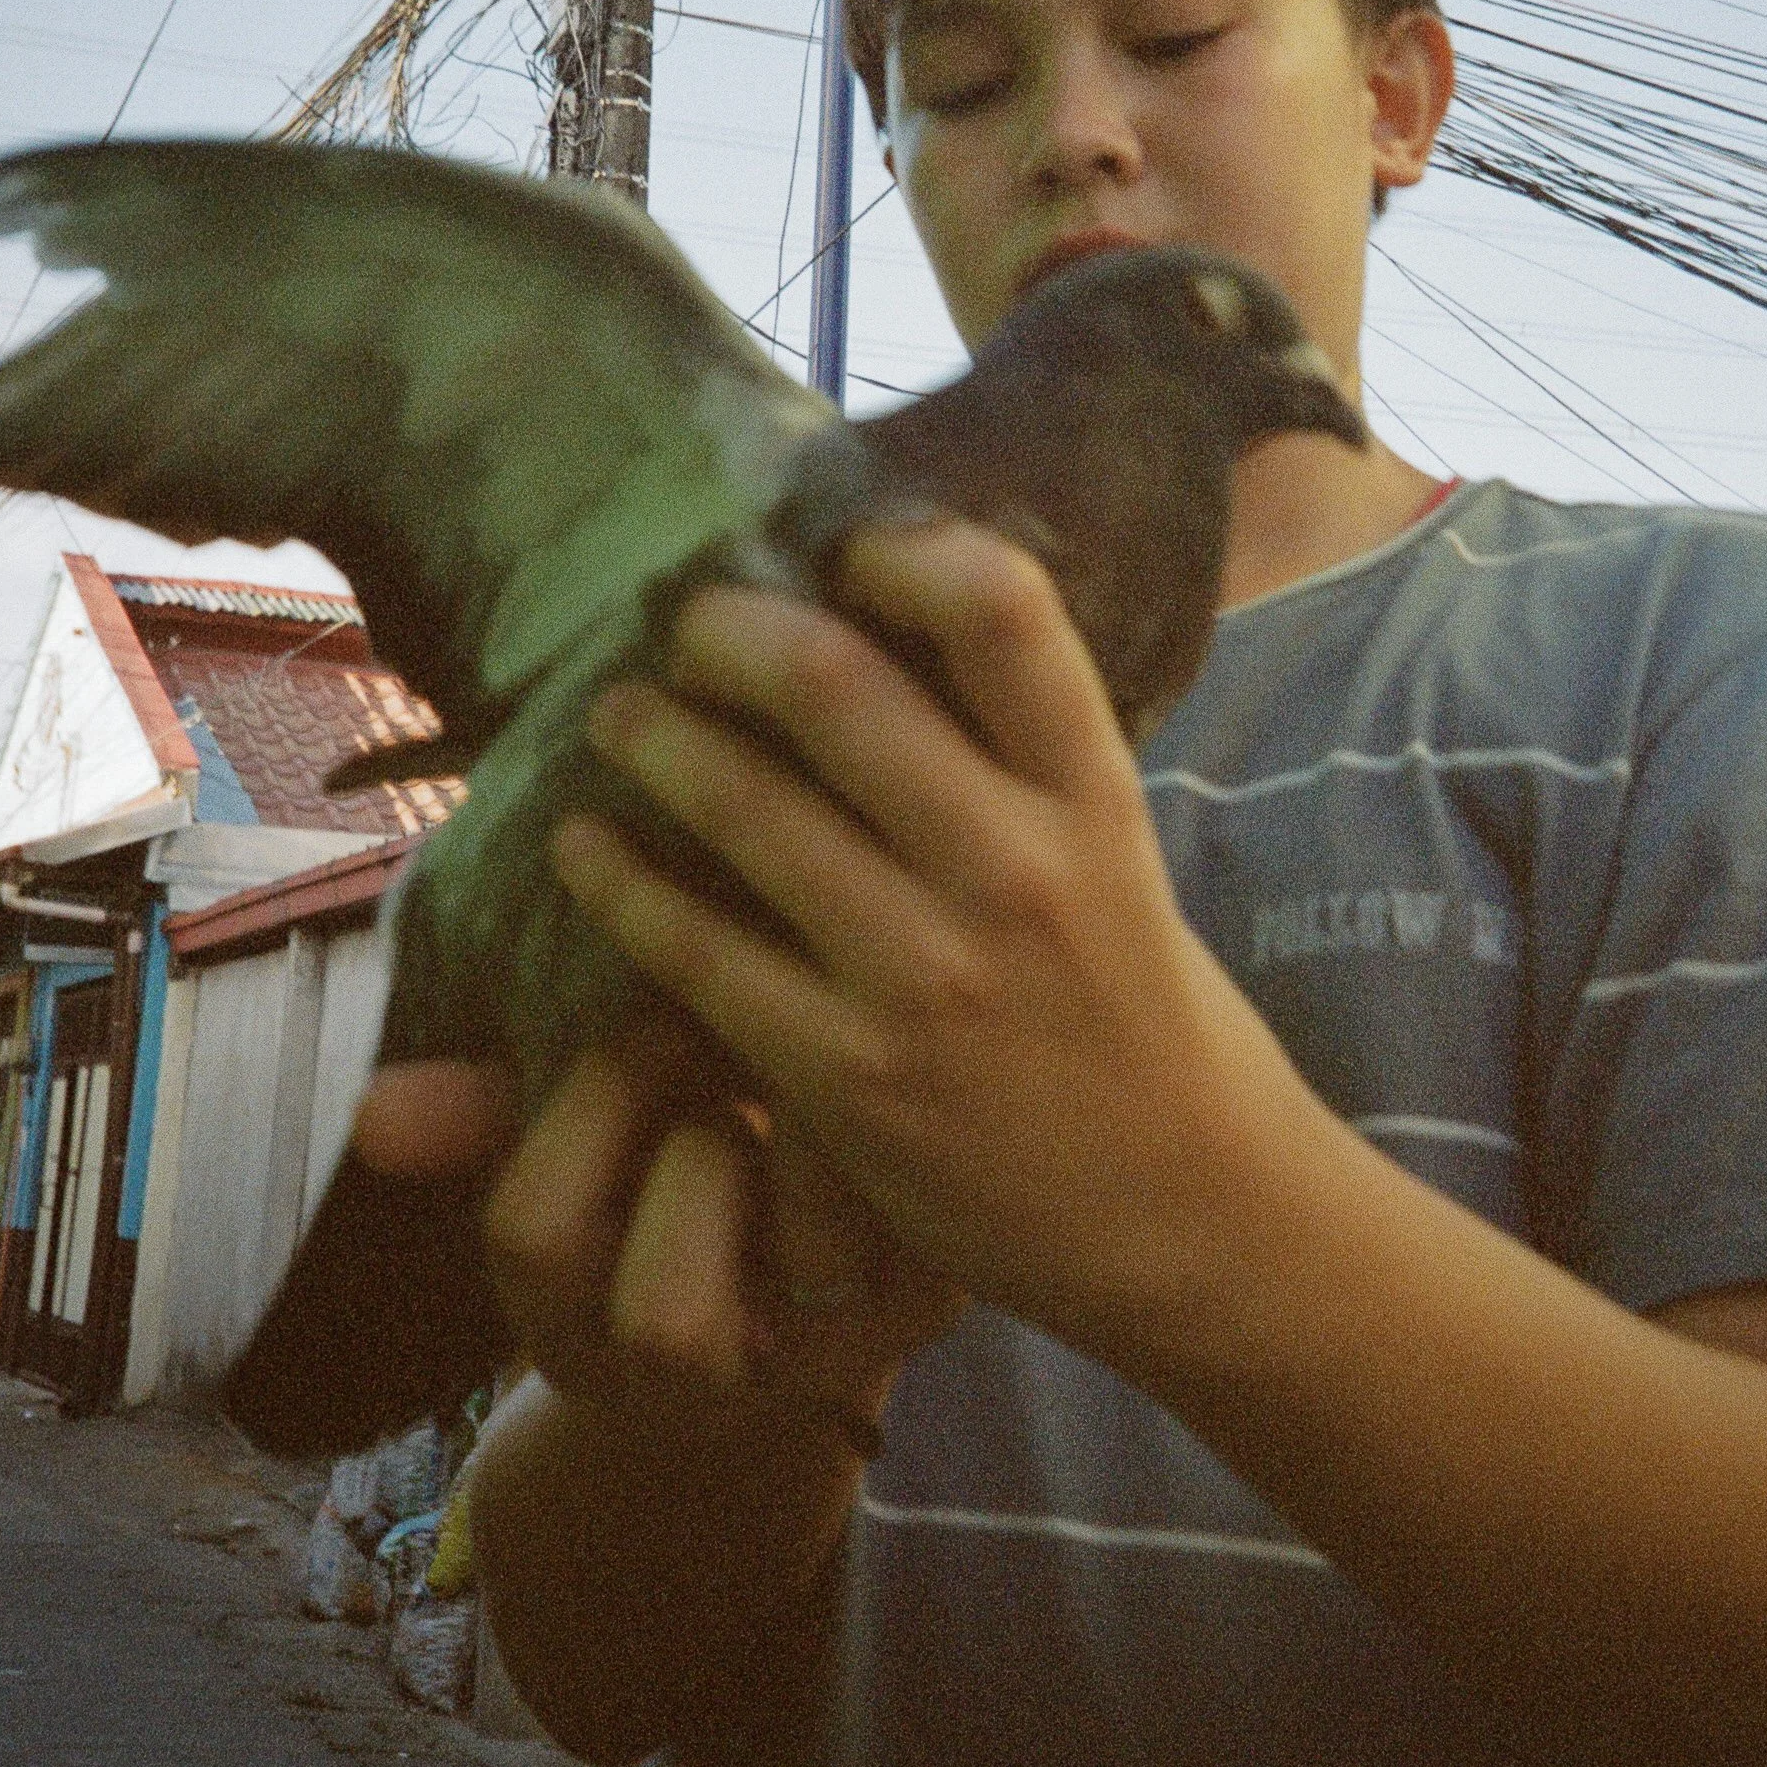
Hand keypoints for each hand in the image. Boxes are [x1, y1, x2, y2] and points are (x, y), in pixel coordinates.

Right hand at [351, 1022, 960, 1432]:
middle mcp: (691, 1380)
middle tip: (731, 1033)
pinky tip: (896, 1054)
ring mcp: (811, 1359)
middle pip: (661, 1317)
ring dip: (808, 1144)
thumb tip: (375, 1111)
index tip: (644, 1007)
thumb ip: (484, 1113)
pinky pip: (914, 1237)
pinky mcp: (922, 1309)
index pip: (532, 1234)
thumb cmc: (671, 1158)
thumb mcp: (575, 1140)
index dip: (590, 1101)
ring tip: (817, 1061)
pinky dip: (901, 1132)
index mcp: (573, 1321)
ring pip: (804, 1273)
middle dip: (697, 1143)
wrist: (818, 1247)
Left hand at [556, 517, 1313, 1375]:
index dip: (902, 550)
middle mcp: (1012, 870)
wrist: (1184, 1216)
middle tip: (685, 625)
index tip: (844, 553)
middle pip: (837, 686)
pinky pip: (697, 954)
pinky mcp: (847, 1078)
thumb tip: (880, 629)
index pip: (1002, 612)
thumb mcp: (1114, 853)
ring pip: (745, 808)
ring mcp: (924, 976)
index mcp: (1092, 795)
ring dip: (655, 739)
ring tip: (618, 718)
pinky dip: (622, 884)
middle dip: (728, 633)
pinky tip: (582, 850)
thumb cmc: (1139, 1008)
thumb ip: (1015, 757)